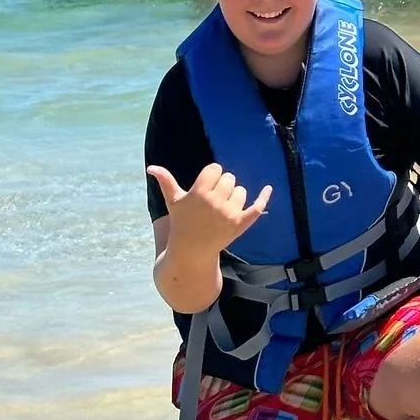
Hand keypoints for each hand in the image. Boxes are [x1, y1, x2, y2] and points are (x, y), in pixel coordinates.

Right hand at [146, 163, 271, 254]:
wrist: (192, 251)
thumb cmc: (182, 222)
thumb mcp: (173, 202)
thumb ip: (165, 182)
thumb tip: (151, 167)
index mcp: (199, 192)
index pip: (215, 168)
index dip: (211, 176)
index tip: (204, 187)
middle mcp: (215, 202)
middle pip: (229, 178)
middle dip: (222, 186)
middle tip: (211, 202)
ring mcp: (230, 214)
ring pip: (241, 190)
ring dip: (234, 196)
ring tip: (220, 210)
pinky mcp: (241, 224)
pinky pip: (257, 207)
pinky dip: (264, 197)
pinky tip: (268, 188)